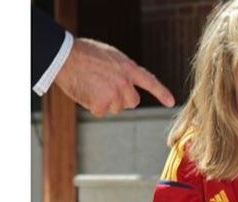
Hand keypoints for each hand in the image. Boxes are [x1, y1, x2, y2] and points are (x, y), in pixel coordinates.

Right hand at [53, 37, 175, 116]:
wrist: (66, 57)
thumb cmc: (84, 53)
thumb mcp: (110, 56)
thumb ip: (121, 71)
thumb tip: (125, 85)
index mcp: (128, 68)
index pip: (150, 81)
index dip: (161, 92)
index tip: (171, 102)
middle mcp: (125, 83)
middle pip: (132, 102)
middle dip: (122, 99)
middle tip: (105, 87)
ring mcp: (114, 95)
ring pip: (116, 108)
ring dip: (105, 101)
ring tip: (91, 85)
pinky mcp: (102, 105)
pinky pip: (101, 111)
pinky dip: (93, 105)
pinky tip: (86, 91)